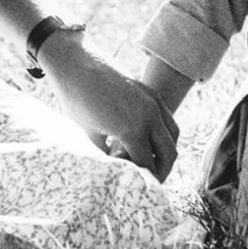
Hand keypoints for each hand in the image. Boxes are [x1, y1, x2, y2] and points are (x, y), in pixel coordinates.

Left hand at [39, 31, 179, 181]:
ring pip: (172, 135)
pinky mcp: (150, 92)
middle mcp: (149, 116)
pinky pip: (167, 117)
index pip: (148, 166)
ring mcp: (152, 101)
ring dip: (165, 151)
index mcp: (133, 130)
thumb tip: (117, 171)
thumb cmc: (76, 100)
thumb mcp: (89, 136)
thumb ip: (106, 157)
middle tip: (148, 180)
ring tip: (149, 160)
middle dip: (160, 171)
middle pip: (169, 154)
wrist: (75, 63)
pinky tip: (147, 138)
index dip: (142, 180)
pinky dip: (164, 132)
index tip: (134, 186)